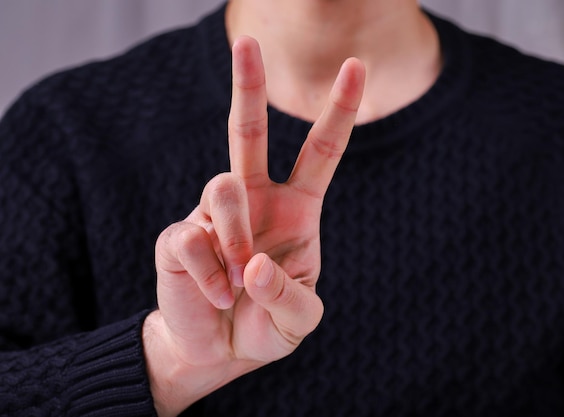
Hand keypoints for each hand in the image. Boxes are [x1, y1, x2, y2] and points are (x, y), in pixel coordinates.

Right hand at [143, 36, 364, 415]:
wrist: (215, 352)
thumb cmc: (263, 327)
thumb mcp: (298, 319)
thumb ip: (289, 295)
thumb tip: (251, 262)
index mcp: (296, 209)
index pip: (320, 151)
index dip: (338, 110)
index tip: (355, 66)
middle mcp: (255, 201)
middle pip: (247, 131)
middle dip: (247, 85)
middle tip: (246, 41)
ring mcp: (212, 214)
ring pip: (223, 190)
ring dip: (235, 242)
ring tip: (236, 284)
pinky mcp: (178, 236)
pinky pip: (194, 242)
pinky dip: (211, 281)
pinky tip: (214, 295)